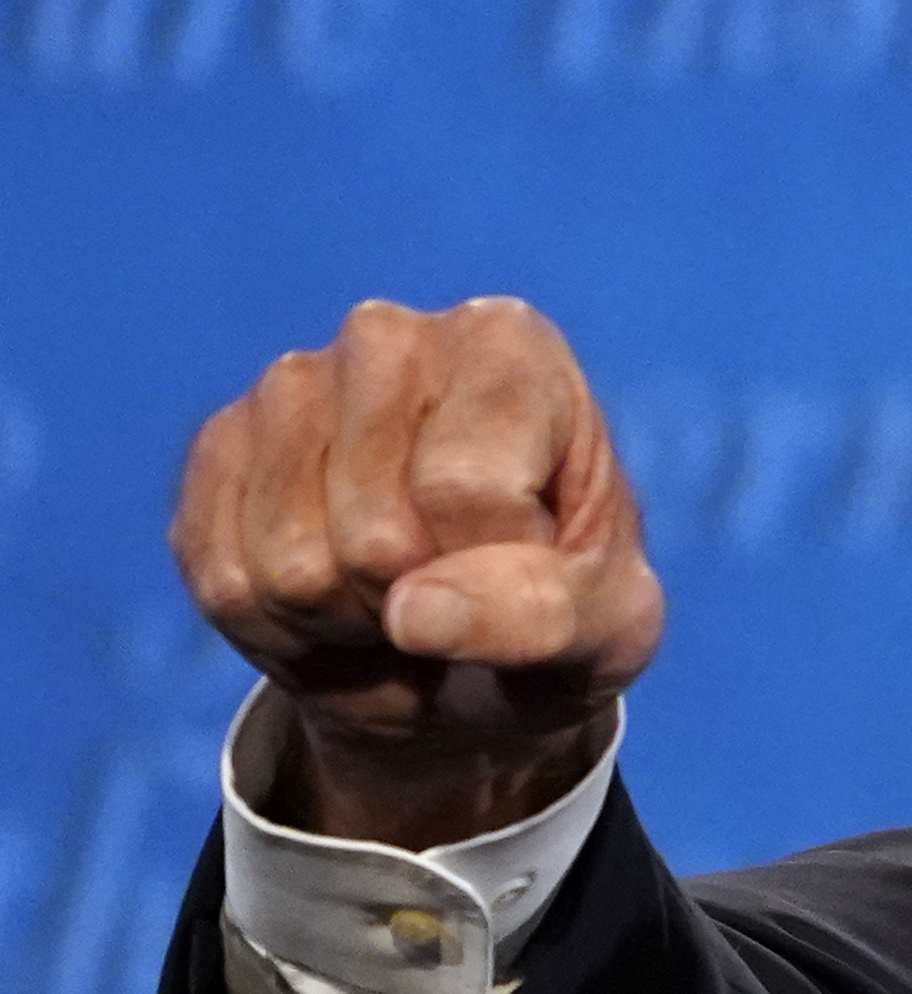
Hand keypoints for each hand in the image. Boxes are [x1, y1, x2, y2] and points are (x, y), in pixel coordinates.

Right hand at [170, 298, 661, 848]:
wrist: (476, 654)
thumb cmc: (565, 615)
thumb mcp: (609, 629)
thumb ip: (547, 615)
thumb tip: (414, 611)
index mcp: (509, 346)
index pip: (466, 488)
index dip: (496, 571)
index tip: (534, 566)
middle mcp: (388, 339)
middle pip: (373, 537)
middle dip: (418, 607)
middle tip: (457, 593)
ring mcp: (289, 388)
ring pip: (291, 569)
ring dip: (350, 626)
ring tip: (402, 598)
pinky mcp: (220, 451)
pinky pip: (227, 586)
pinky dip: (284, 635)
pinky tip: (337, 606)